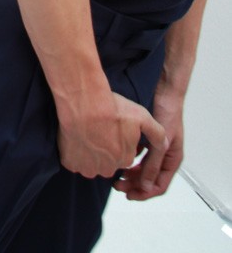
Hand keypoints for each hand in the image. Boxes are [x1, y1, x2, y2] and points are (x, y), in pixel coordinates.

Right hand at [58, 91, 167, 178]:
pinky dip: (74, 153)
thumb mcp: (141, 116)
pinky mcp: (70, 162)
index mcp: (125, 158)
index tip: (113, 129)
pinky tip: (77, 136)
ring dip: (89, 154)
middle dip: (105, 151)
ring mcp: (87, 167)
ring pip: (91, 164)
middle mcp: (107, 168)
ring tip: (88, 132)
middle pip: (108, 162)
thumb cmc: (110, 107)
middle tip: (100, 130)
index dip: (119, 142)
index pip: (124, 156)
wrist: (83, 101)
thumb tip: (165, 146)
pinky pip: (73, 162)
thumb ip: (157, 134)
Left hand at [113, 84, 183, 200]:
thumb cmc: (168, 115)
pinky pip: (140, 157)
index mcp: (172, 160)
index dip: (144, 193)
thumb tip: (146, 186)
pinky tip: (120, 158)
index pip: (159, 186)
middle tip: (117, 184)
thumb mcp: (161, 143)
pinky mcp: (149, 140)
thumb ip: (153, 164)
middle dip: (134, 184)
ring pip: (143, 168)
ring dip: (131, 173)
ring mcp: (157, 149)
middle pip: (149, 179)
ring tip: (116, 175)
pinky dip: (131, 160)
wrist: (165, 94)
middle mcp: (165, 157)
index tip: (129, 195)